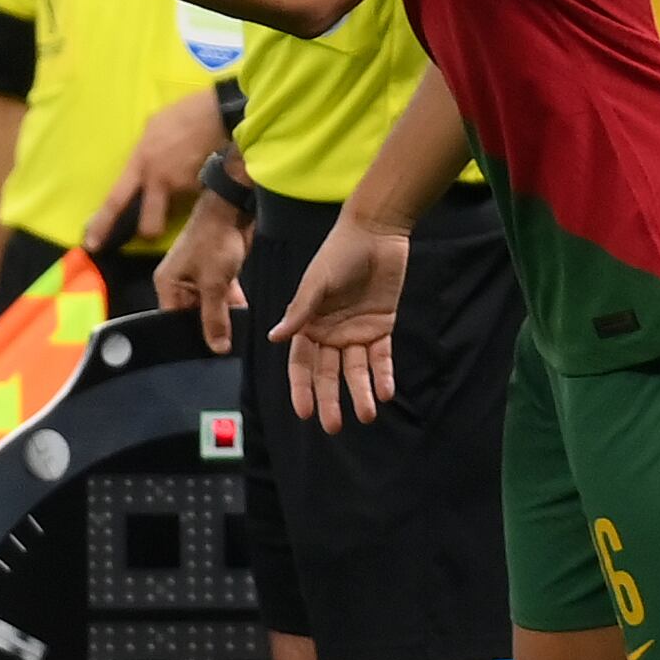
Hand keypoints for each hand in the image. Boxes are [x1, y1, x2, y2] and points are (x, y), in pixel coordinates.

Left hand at [88, 88, 227, 251]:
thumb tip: (143, 156)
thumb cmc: (183, 114)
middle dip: (148, 232)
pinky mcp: (203, 190)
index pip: (115, 201)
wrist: (218, 114)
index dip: (102, 224)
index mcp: (140, 164)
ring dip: (178, 202)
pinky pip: (194, 196)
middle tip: (150, 231)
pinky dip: (197, 187)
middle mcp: (158, 181)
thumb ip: (144, 148)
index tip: (91, 243)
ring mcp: (182, 188)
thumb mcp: (153, 126)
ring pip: (175, 209)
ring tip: (189, 179)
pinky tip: (203, 169)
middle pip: (149, 224)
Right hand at [155, 191, 252, 352]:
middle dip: (207, 330)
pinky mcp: (215, 274)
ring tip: (234, 338)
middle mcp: (178, 283)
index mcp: (166, 284)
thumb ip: (215, 318)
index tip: (203, 357)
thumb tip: (218, 349)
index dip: (187, 338)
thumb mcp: (213, 284)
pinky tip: (243, 319)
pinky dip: (231, 305)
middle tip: (222, 350)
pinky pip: (220, 297)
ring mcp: (197, 278)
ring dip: (222, 318)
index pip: (172, 322)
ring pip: (208, 308)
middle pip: (191, 316)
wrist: (234, 210)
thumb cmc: (214, 240)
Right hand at [270, 210, 410, 430]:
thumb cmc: (339, 253)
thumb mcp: (316, 282)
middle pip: (328, 373)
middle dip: (330, 399)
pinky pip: (381, 356)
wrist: (376, 232)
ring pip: (356, 370)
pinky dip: (383, 374)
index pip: (301, 364)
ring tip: (366, 415)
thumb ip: (300, 311)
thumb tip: (273, 339)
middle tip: (334, 426)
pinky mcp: (381, 326)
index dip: (302, 388)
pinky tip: (385, 393)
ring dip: (360, 392)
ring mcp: (356, 331)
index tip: (304, 413)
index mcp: (309, 324)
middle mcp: (330, 333)